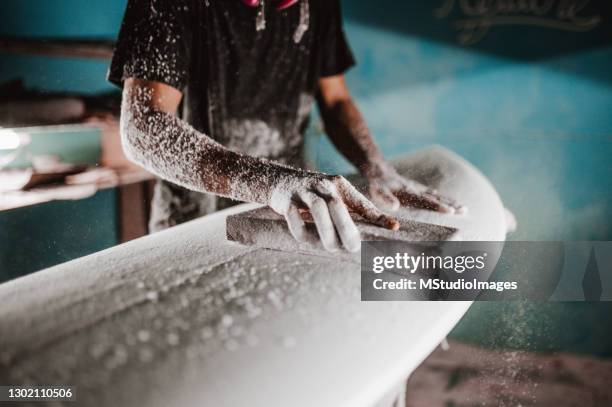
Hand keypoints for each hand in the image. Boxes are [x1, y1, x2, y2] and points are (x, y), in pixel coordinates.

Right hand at [269, 173, 398, 252]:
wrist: (279, 180)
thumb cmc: (313, 195)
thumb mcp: (333, 197)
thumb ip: (351, 213)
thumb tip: (371, 236)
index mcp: (339, 185)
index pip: (360, 202)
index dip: (377, 215)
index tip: (394, 227)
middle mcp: (323, 184)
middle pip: (337, 205)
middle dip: (346, 228)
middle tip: (354, 248)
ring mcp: (304, 190)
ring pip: (317, 209)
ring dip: (326, 231)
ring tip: (332, 247)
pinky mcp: (286, 198)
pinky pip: (294, 215)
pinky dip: (299, 227)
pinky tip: (305, 238)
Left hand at [366, 162, 465, 213]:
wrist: (376, 166)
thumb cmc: (376, 182)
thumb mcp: (377, 190)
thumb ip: (386, 198)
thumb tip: (395, 207)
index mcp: (408, 192)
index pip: (426, 200)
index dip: (438, 206)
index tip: (450, 211)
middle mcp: (415, 189)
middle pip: (436, 197)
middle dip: (451, 204)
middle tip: (465, 210)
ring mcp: (416, 187)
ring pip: (436, 195)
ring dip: (450, 201)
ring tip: (463, 208)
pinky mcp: (413, 186)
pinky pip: (430, 192)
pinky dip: (440, 196)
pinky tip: (444, 198)